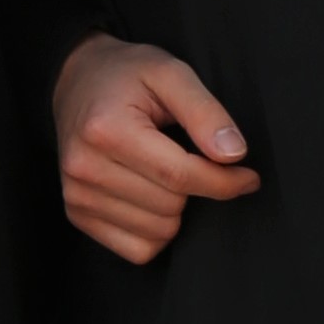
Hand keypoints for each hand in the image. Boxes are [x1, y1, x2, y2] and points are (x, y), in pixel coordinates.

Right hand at [55, 33, 260, 268]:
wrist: (75, 82)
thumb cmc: (127, 76)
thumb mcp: (170, 73)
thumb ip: (204, 111)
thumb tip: (234, 154)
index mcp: (106, 129)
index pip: (179, 175)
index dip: (225, 181)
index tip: (247, 175)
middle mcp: (84, 167)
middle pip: (170, 207)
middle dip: (196, 188)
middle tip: (192, 161)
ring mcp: (76, 195)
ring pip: (158, 233)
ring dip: (176, 210)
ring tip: (166, 174)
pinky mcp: (77, 215)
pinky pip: (138, 250)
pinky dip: (156, 232)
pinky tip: (151, 197)